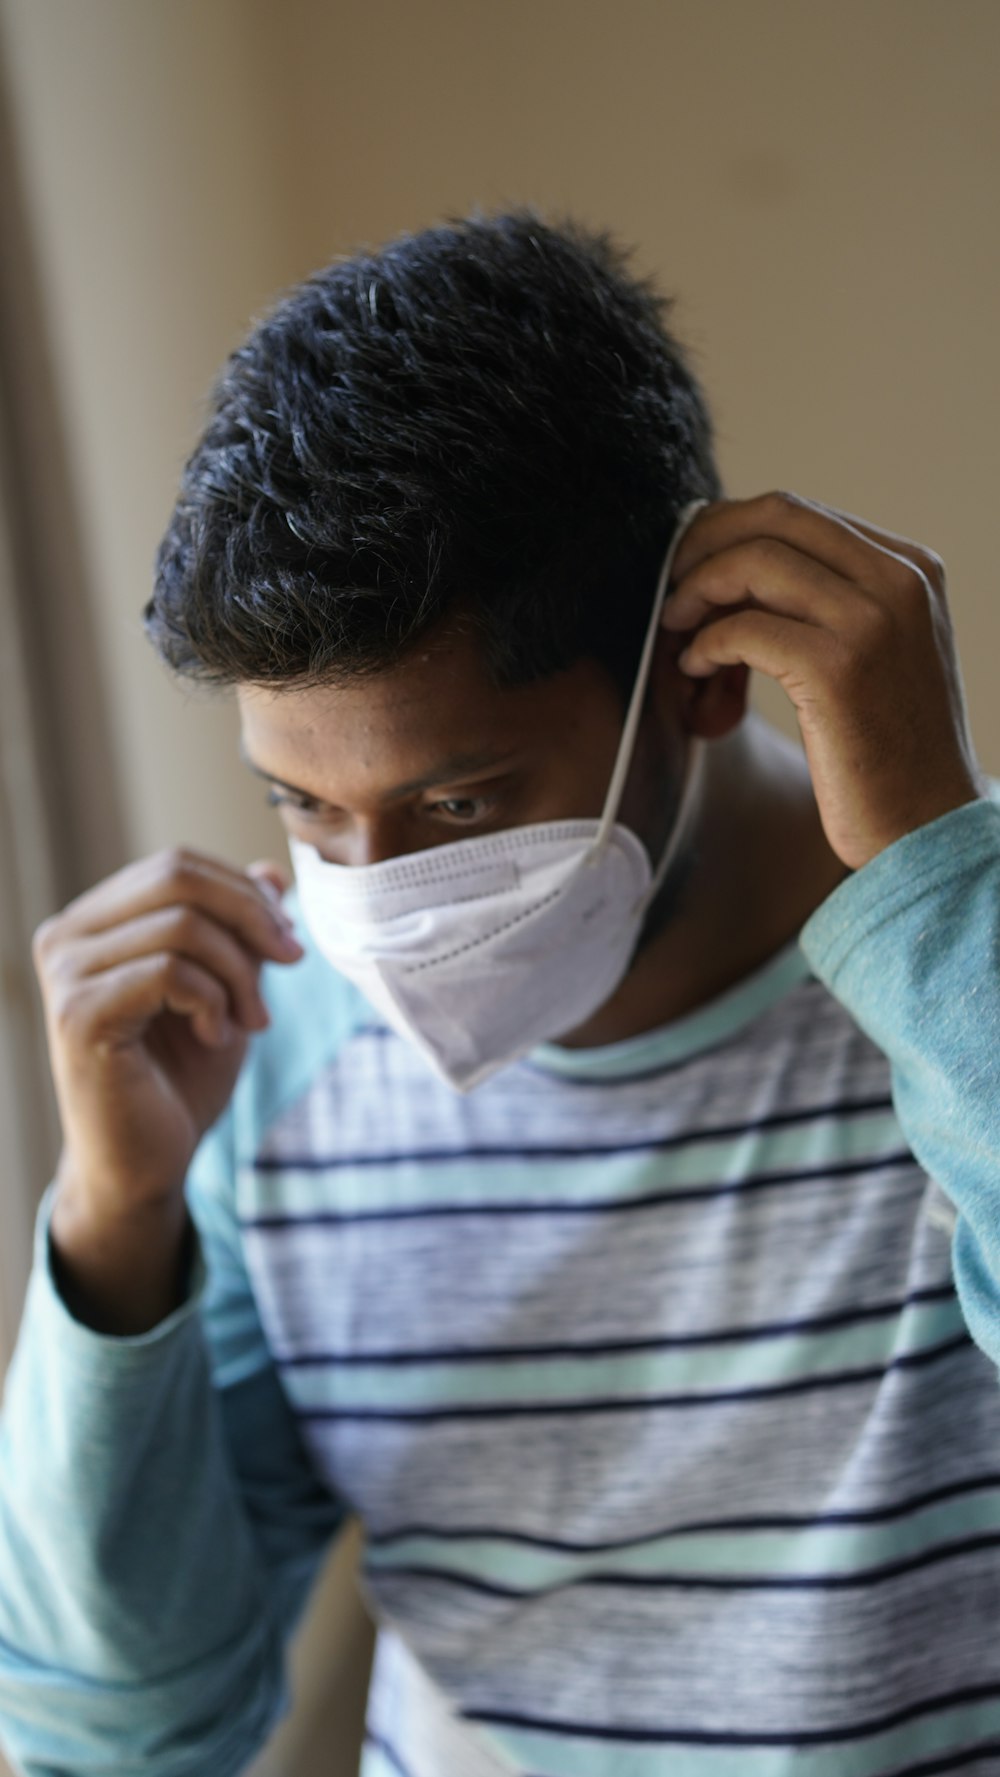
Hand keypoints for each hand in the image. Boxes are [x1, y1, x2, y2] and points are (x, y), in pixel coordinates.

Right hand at [33, 848, 303, 1220]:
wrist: (145, 1164)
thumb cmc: (179, 1078)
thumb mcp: (226, 988)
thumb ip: (238, 930)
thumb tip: (270, 872)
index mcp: (93, 921)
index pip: (177, 866)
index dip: (245, 892)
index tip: (288, 939)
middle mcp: (66, 937)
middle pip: (177, 878)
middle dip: (251, 917)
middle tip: (290, 960)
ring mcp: (66, 974)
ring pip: (181, 926)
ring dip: (238, 972)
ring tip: (251, 1019)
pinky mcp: (80, 1015)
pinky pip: (169, 972)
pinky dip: (213, 1001)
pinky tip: (216, 1036)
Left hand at [664, 491, 983, 869]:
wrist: (927, 824)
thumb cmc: (888, 751)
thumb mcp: (872, 652)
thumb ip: (824, 601)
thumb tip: (732, 569)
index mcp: (911, 568)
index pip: (801, 514)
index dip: (730, 529)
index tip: (692, 562)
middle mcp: (899, 581)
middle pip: (776, 516)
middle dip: (706, 542)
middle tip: (670, 581)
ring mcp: (873, 621)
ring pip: (755, 562)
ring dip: (696, 588)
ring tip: (674, 624)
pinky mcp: (839, 668)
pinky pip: (744, 628)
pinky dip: (704, 643)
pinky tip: (695, 668)